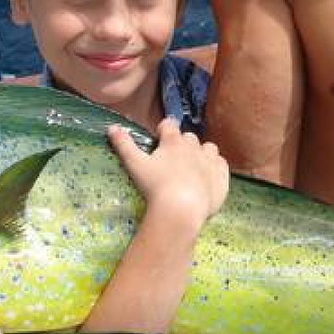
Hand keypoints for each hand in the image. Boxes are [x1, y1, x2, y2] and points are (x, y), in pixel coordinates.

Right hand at [108, 119, 228, 228]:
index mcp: (173, 142)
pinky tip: (208, 177)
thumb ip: (124, 145)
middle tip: (174, 160)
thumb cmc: (156, 186)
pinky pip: (221, 164)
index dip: (164, 129)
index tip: (160, 137)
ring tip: (193, 167)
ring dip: (202, 153)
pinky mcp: (222, 176)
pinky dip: (215, 167)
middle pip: (189, 137)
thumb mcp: (135, 164)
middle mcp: (194, 147)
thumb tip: (111, 127)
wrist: (182, 209)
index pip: (169, 125)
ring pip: (208, 148)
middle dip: (182, 144)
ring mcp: (210, 161)